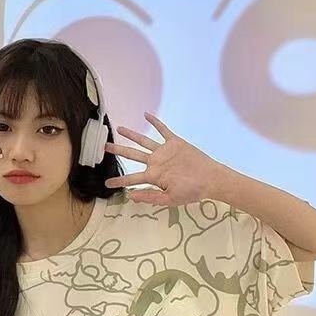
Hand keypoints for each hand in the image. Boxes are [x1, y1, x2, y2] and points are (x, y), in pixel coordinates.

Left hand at [104, 113, 226, 205]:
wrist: (210, 179)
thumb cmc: (192, 191)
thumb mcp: (170, 199)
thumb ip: (150, 197)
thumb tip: (131, 196)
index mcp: (154, 177)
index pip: (132, 178)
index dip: (119, 181)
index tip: (107, 184)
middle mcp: (156, 163)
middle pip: (133, 155)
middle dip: (118, 151)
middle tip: (104, 148)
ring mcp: (164, 152)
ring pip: (144, 141)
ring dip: (132, 135)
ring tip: (119, 129)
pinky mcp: (175, 143)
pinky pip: (163, 130)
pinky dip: (155, 122)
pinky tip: (146, 115)